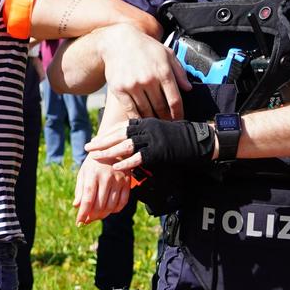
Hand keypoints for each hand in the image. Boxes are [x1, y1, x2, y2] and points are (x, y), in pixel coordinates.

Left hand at [73, 154, 135, 223]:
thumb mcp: (83, 172)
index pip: (88, 200)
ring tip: (96, 217)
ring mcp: (119, 180)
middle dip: (92, 216)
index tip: (79, 223)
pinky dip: (115, 210)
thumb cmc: (94, 162)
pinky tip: (109, 211)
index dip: (83, 214)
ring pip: (111, 206)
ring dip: (102, 215)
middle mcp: (107, 178)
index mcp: (93, 175)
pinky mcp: (127, 182)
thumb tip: (76, 206)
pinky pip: (123, 202)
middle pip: (99, 205)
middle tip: (87, 220)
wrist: (112, 148)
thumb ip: (80, 189)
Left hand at [88, 117, 212, 176]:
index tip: (95, 139)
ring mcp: (153, 139)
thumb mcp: (160, 129)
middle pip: (119, 134)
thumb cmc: (181, 135)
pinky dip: (127, 163)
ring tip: (96, 157)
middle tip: (87, 148)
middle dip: (101, 141)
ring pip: (125, 144)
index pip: (122, 125)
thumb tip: (131, 138)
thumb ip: (145, 132)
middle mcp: (148, 128)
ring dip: (109, 152)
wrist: (202, 139)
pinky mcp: (160, 151)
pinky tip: (116, 168)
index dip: (107, 133)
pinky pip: (139, 157)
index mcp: (147, 121)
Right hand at [93, 25, 186, 121]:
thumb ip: (179, 72)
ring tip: (156, 125)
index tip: (180, 120)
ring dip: (152, 120)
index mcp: (163, 71)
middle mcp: (148, 79)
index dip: (179, 113)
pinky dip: (137, 117)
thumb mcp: (167, 54)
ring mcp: (133, 85)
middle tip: (169, 126)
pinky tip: (141, 120)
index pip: (175, 99)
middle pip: (160, 108)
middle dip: (166, 119)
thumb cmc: (146, 48)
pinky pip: (130, 109)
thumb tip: (189, 89)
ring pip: (145, 110)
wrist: (119, 42)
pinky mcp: (119, 90)